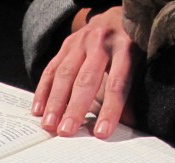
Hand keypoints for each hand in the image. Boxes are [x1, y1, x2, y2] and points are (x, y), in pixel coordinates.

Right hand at [31, 7, 138, 138]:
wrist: (115, 18)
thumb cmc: (127, 48)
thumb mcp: (136, 65)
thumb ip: (128, 94)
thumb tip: (126, 124)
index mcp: (125, 47)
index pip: (117, 83)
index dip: (109, 110)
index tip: (101, 133)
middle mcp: (101, 42)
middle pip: (86, 79)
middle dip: (75, 108)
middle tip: (66, 131)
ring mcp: (80, 42)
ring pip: (65, 74)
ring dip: (54, 102)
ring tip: (49, 125)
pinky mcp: (65, 45)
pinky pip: (51, 70)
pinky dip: (43, 92)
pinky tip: (38, 111)